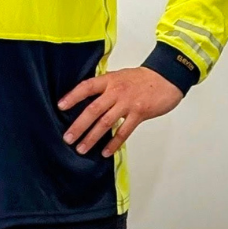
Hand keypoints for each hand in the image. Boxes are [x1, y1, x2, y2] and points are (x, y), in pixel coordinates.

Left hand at [58, 67, 182, 157]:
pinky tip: (105, 152)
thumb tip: (87, 98)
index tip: (60, 106)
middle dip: (79, 125)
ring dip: (92, 137)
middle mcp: (116, 92)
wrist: (167, 78)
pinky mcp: (139, 113)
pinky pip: (124, 131)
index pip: (87, 87)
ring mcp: (128, 103)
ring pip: (106, 123)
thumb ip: (105, 86)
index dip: (73, 96)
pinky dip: (114, 143)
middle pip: (93, 109)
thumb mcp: (120, 76)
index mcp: (109, 80)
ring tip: (81, 148)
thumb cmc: (142, 78)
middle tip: (67, 138)